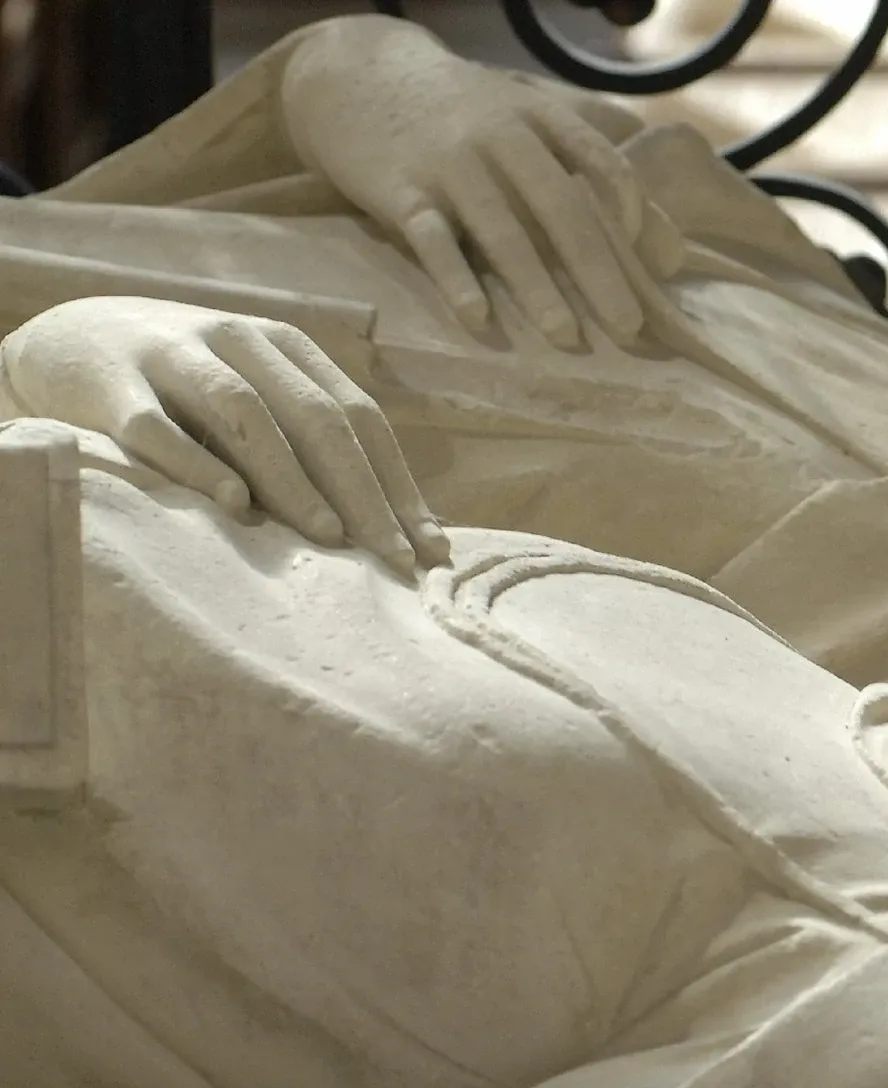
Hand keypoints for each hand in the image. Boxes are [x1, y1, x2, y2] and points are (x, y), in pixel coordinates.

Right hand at [3, 297, 446, 572]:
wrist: (69, 338)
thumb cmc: (186, 387)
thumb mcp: (256, 397)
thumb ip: (310, 445)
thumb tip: (395, 532)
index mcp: (287, 347)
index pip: (359, 418)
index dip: (399, 485)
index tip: (428, 551)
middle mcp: (239, 340)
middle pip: (316, 418)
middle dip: (364, 493)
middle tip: (393, 559)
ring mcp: (173, 355)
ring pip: (245, 414)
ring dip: (293, 479)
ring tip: (331, 537)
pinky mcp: (111, 383)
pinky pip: (157, 428)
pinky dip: (197, 465)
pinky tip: (234, 505)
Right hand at [280, 16, 679, 348]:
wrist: (356, 72)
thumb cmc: (462, 115)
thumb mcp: (526, 122)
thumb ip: (595, 177)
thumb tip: (673, 257)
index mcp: (538, 118)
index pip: (599, 161)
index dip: (632, 210)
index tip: (653, 263)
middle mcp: (498, 136)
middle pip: (560, 207)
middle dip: (598, 272)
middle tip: (629, 329)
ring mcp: (448, 162)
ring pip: (501, 230)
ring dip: (536, 288)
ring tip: (567, 338)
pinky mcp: (398, 188)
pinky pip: (430, 239)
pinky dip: (455, 279)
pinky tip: (479, 319)